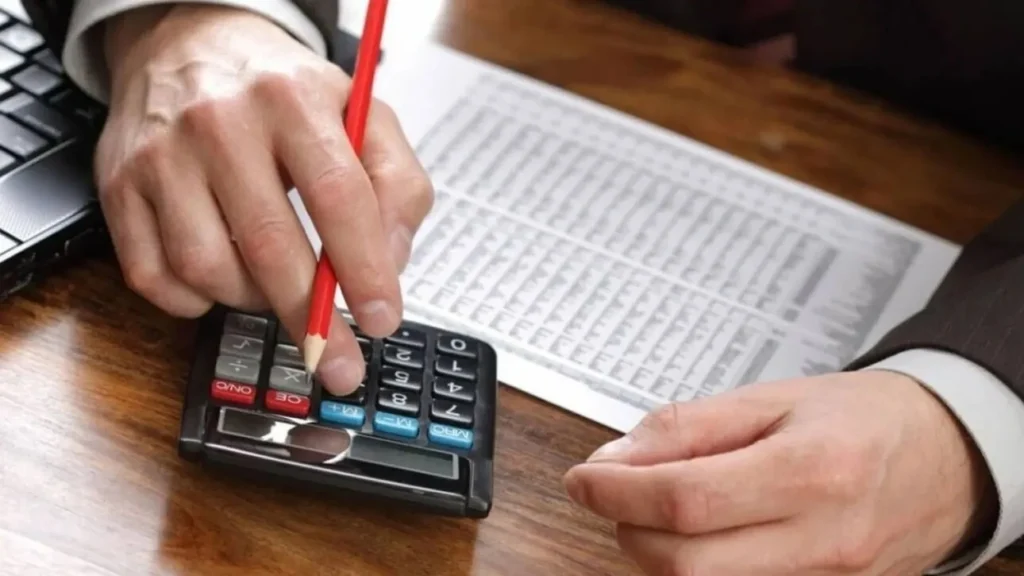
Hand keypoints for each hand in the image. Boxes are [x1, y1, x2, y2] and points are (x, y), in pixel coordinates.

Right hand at [94, 5, 432, 393]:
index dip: (364, 270)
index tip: (381, 319)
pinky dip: (195, 300)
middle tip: (338, 360)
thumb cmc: (284, 93)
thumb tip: (389, 263)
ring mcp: (161, 156)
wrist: (190, 45)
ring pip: (208, 270)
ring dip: (252, 300)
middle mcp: (220, 122)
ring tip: (276, 285)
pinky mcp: (119, 186)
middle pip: (269, 245)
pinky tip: (224, 278)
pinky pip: (154, 278)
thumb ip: (397, 185)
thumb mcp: (362, 115)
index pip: (338, 196)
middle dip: (311, 318)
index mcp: (293, 99)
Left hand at [563, 371, 996, 574]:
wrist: (942, 456)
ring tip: (660, 507)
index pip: (684, 501)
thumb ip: (687, 428)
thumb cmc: (863, 419)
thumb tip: (616, 458)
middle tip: (614, 491)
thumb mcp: (772, 398)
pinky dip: (697, 570)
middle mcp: (823, 541)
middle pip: (684, 564)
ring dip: (656, 553)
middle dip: (626, 528)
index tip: (585, 478)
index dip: (617, 492)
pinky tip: (697, 535)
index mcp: (811, 471)